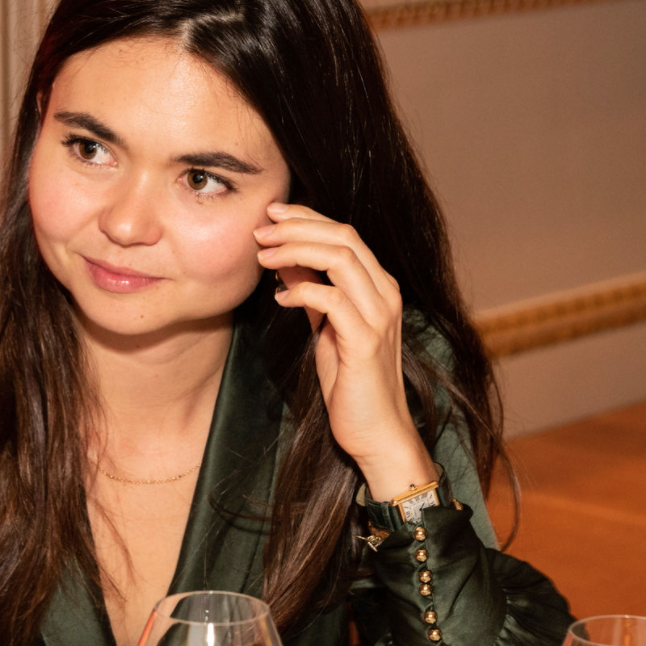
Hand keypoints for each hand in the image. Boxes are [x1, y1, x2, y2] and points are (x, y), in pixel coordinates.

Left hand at [254, 202, 435, 499]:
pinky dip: (302, 290)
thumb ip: (311, 290)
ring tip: (262, 256)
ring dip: (295, 250)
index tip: (271, 214)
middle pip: (343, 236)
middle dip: (297, 226)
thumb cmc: (350, 381)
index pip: (344, 233)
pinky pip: (332, 299)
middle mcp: (385, 293)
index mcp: (378, 286)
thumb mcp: (325, 327)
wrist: (376, 431)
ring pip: (340, 258)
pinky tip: (280, 296)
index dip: (306, 217)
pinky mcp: (366, 341)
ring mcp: (379, 315)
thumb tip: (284, 258)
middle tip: (259, 230)